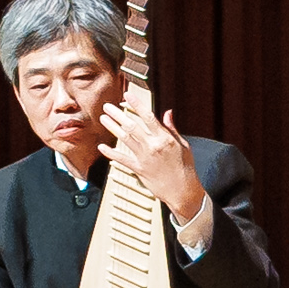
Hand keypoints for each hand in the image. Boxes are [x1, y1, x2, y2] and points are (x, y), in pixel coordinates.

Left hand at [100, 94, 206, 219]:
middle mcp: (153, 146)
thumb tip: (167, 113)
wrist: (183, 191)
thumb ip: (172, 129)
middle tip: (107, 107)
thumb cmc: (186, 169)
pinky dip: (111, 153)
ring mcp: (144, 158)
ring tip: (103, 119)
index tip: (127, 96)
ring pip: (124, 139)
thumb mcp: (184, 145)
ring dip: (112, 128)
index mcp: (165, 139)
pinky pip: (122, 160)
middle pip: (132, 126)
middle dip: (118, 114)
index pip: (148, 117)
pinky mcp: (139, 169)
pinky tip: (102, 147)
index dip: (136, 105)